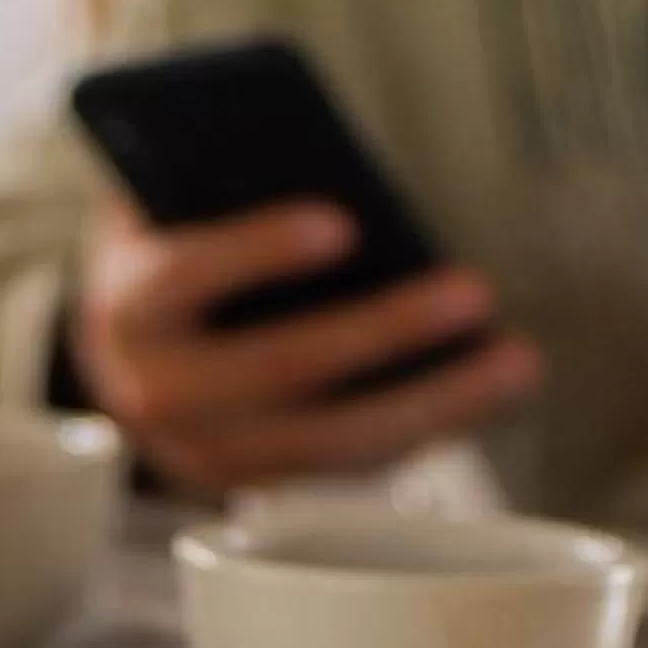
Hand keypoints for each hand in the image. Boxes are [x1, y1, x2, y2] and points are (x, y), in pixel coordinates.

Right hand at [71, 195, 542, 493]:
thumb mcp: (184, 201)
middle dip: (384, 332)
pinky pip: (353, 464)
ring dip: (435, 402)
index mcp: (129, 306)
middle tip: (474, 291)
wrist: (132, 353)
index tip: (341, 224)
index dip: (257, 250)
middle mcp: (157, 394)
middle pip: (280, 371)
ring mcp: (208, 453)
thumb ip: (231, 177)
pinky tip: (492, 388)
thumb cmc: (180, 247)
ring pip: (331, 440)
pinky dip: (426, 427)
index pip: (185, 276)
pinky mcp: (261, 485)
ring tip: (518, 359)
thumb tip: (339, 162)